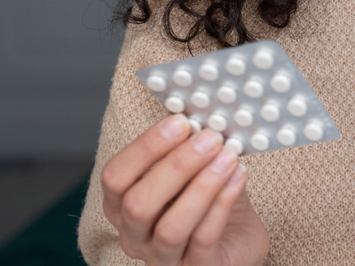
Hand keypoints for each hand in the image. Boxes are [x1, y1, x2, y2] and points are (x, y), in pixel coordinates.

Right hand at [101, 115, 269, 265]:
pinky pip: (204, 239)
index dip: (146, 147)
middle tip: (210, 137)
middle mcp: (135, 237)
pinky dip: (223, 203)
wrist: (237, 242)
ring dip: (202, 186)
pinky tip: (239, 176)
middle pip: (139, 204)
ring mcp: (163, 259)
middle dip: (176, 165)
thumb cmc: (208, 202)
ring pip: (171, 227)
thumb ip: (189, 145)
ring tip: (228, 156)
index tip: (181, 121)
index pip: (116, 176)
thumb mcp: (192, 170)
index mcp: (122, 206)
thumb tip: (201, 104)